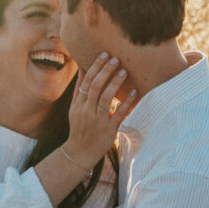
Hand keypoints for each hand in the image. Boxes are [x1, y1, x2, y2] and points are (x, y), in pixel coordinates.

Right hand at [65, 53, 136, 168]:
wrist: (80, 153)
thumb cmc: (79, 128)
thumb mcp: (74, 108)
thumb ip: (79, 89)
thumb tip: (83, 68)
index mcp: (78, 104)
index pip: (86, 81)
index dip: (96, 66)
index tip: (105, 54)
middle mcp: (86, 110)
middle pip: (95, 86)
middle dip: (106, 71)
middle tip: (116, 59)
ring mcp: (97, 120)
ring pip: (105, 98)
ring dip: (115, 83)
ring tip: (124, 71)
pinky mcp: (108, 130)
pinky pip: (118, 113)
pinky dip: (126, 102)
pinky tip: (134, 91)